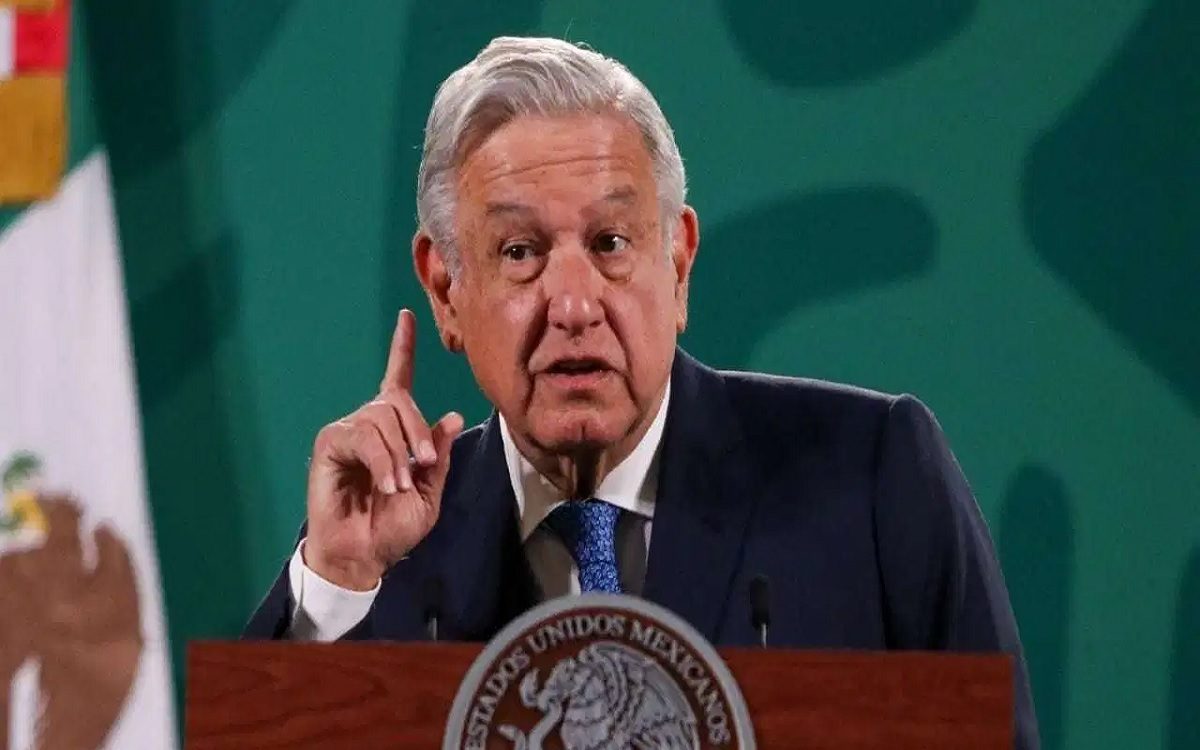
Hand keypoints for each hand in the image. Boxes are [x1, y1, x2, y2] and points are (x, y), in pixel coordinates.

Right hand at [304, 309, 463, 589]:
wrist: (365, 553)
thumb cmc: (394, 526)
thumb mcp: (430, 492)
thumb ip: (438, 455)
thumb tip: (451, 416)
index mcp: (396, 431)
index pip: (397, 378)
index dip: (402, 347)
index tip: (406, 316)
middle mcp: (370, 423)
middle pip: (398, 400)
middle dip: (417, 432)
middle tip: (422, 466)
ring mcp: (348, 431)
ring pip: (381, 419)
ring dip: (398, 455)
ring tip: (399, 486)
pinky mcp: (329, 444)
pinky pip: (362, 436)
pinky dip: (381, 461)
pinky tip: (385, 484)